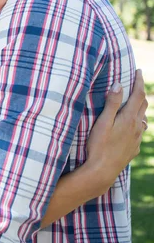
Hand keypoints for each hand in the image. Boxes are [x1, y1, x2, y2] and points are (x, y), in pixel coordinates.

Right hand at [86, 69, 147, 193]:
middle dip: (140, 92)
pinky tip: (132, 128)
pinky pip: (139, 133)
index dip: (139, 82)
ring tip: (135, 104)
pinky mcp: (133, 149)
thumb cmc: (99, 146)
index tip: (138, 71)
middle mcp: (137, 128)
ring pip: (143, 120)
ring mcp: (136, 140)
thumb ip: (112, 103)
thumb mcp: (102, 122)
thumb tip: (119, 85)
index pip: (138, 95)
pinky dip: (137, 124)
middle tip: (136, 83)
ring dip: (140, 109)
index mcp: (129, 119)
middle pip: (143, 106)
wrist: (102, 172)